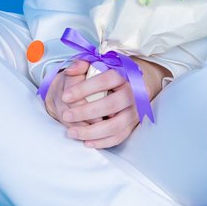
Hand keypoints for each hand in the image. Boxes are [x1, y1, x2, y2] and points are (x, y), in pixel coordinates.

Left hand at [46, 55, 171, 148]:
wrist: (140, 82)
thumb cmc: (114, 73)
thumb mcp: (101, 63)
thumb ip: (83, 64)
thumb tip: (70, 71)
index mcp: (126, 74)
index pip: (106, 80)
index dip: (84, 88)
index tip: (65, 96)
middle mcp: (135, 93)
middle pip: (110, 105)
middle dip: (85, 112)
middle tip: (66, 115)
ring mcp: (136, 111)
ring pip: (114, 126)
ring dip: (91, 132)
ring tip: (71, 132)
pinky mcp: (134, 124)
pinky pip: (119, 137)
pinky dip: (102, 142)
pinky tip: (86, 142)